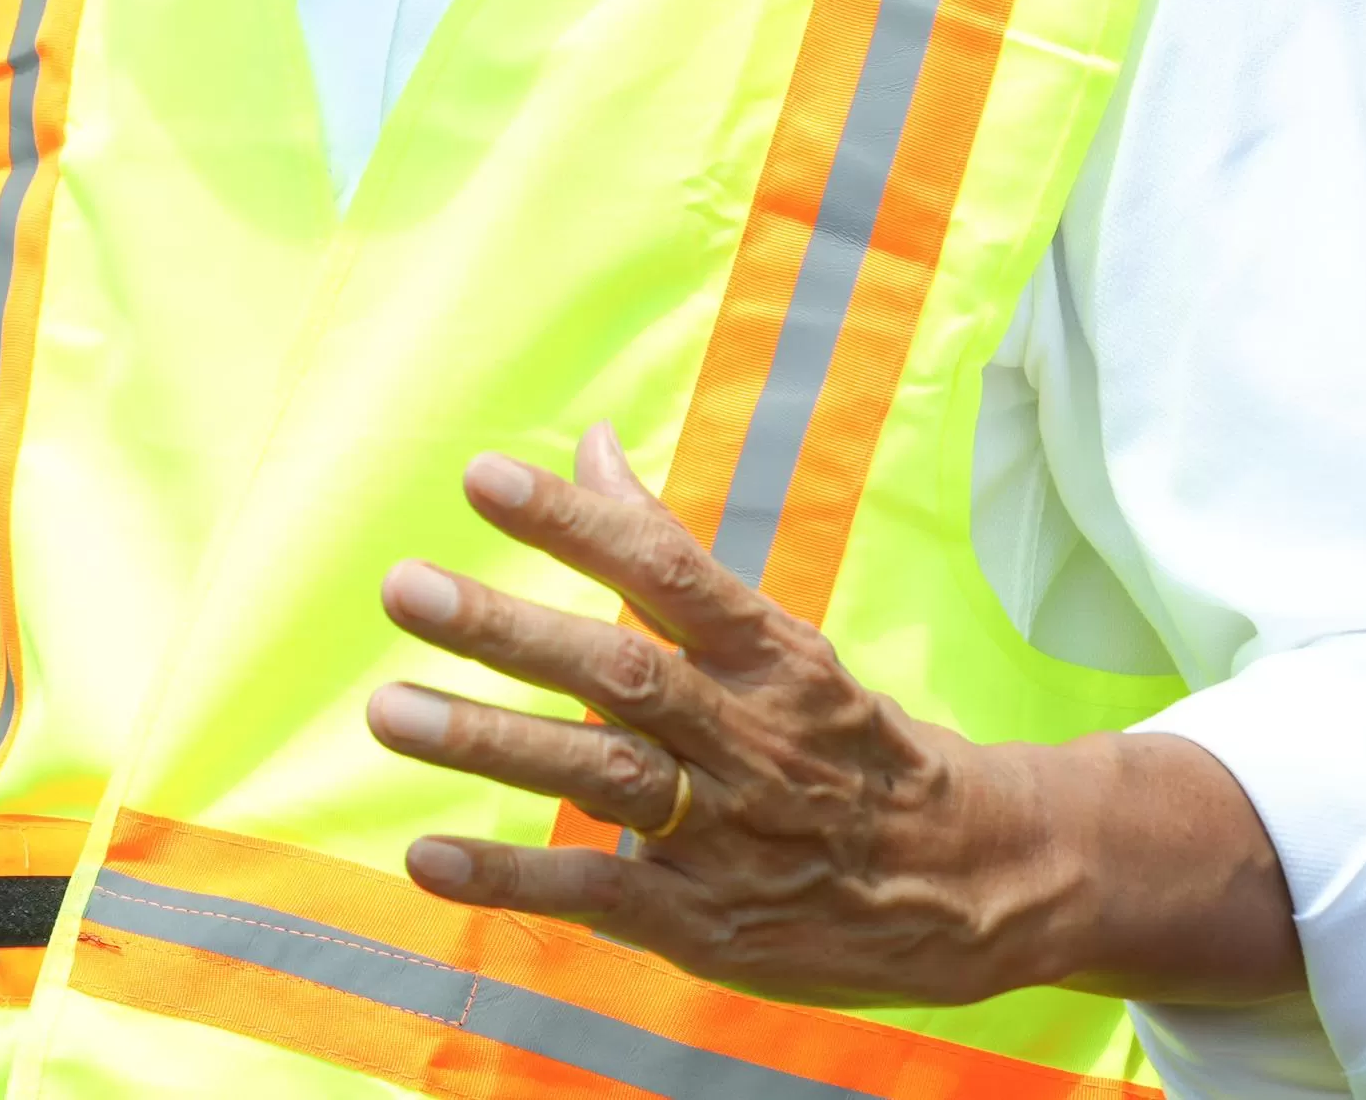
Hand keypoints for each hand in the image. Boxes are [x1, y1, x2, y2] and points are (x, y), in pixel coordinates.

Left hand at [361, 425, 1119, 1008]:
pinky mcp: (709, 922)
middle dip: (509, 631)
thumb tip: (592, 443)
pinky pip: (601, 894)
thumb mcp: (775, 639)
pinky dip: (513, 877)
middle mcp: (746, 734)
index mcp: (767, 653)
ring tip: (389, 711)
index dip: (574, 523)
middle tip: (405, 588)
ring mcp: (729, 832)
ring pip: (604, 777)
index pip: (665, 570)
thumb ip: (666, 549)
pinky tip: (427, 856)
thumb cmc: (845, 741)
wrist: (975, 880)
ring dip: (492, 744)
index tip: (481, 476)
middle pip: (622, 673)